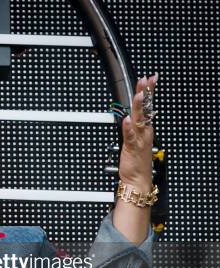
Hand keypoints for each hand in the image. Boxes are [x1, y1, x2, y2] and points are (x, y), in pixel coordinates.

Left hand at [119, 73, 158, 189]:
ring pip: (139, 120)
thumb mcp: (136, 140)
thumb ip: (134, 127)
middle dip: (145, 93)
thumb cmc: (136, 161)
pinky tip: (127, 120)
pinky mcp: (132, 148)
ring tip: (139, 94)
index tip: (150, 78)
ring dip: (139, 107)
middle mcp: (144, 132)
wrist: (137, 180)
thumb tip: (131, 115)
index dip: (149, 92)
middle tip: (145, 79)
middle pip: (145, 109)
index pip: (148, 106)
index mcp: (145, 129)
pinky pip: (130, 137)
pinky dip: (128, 128)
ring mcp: (139, 139)